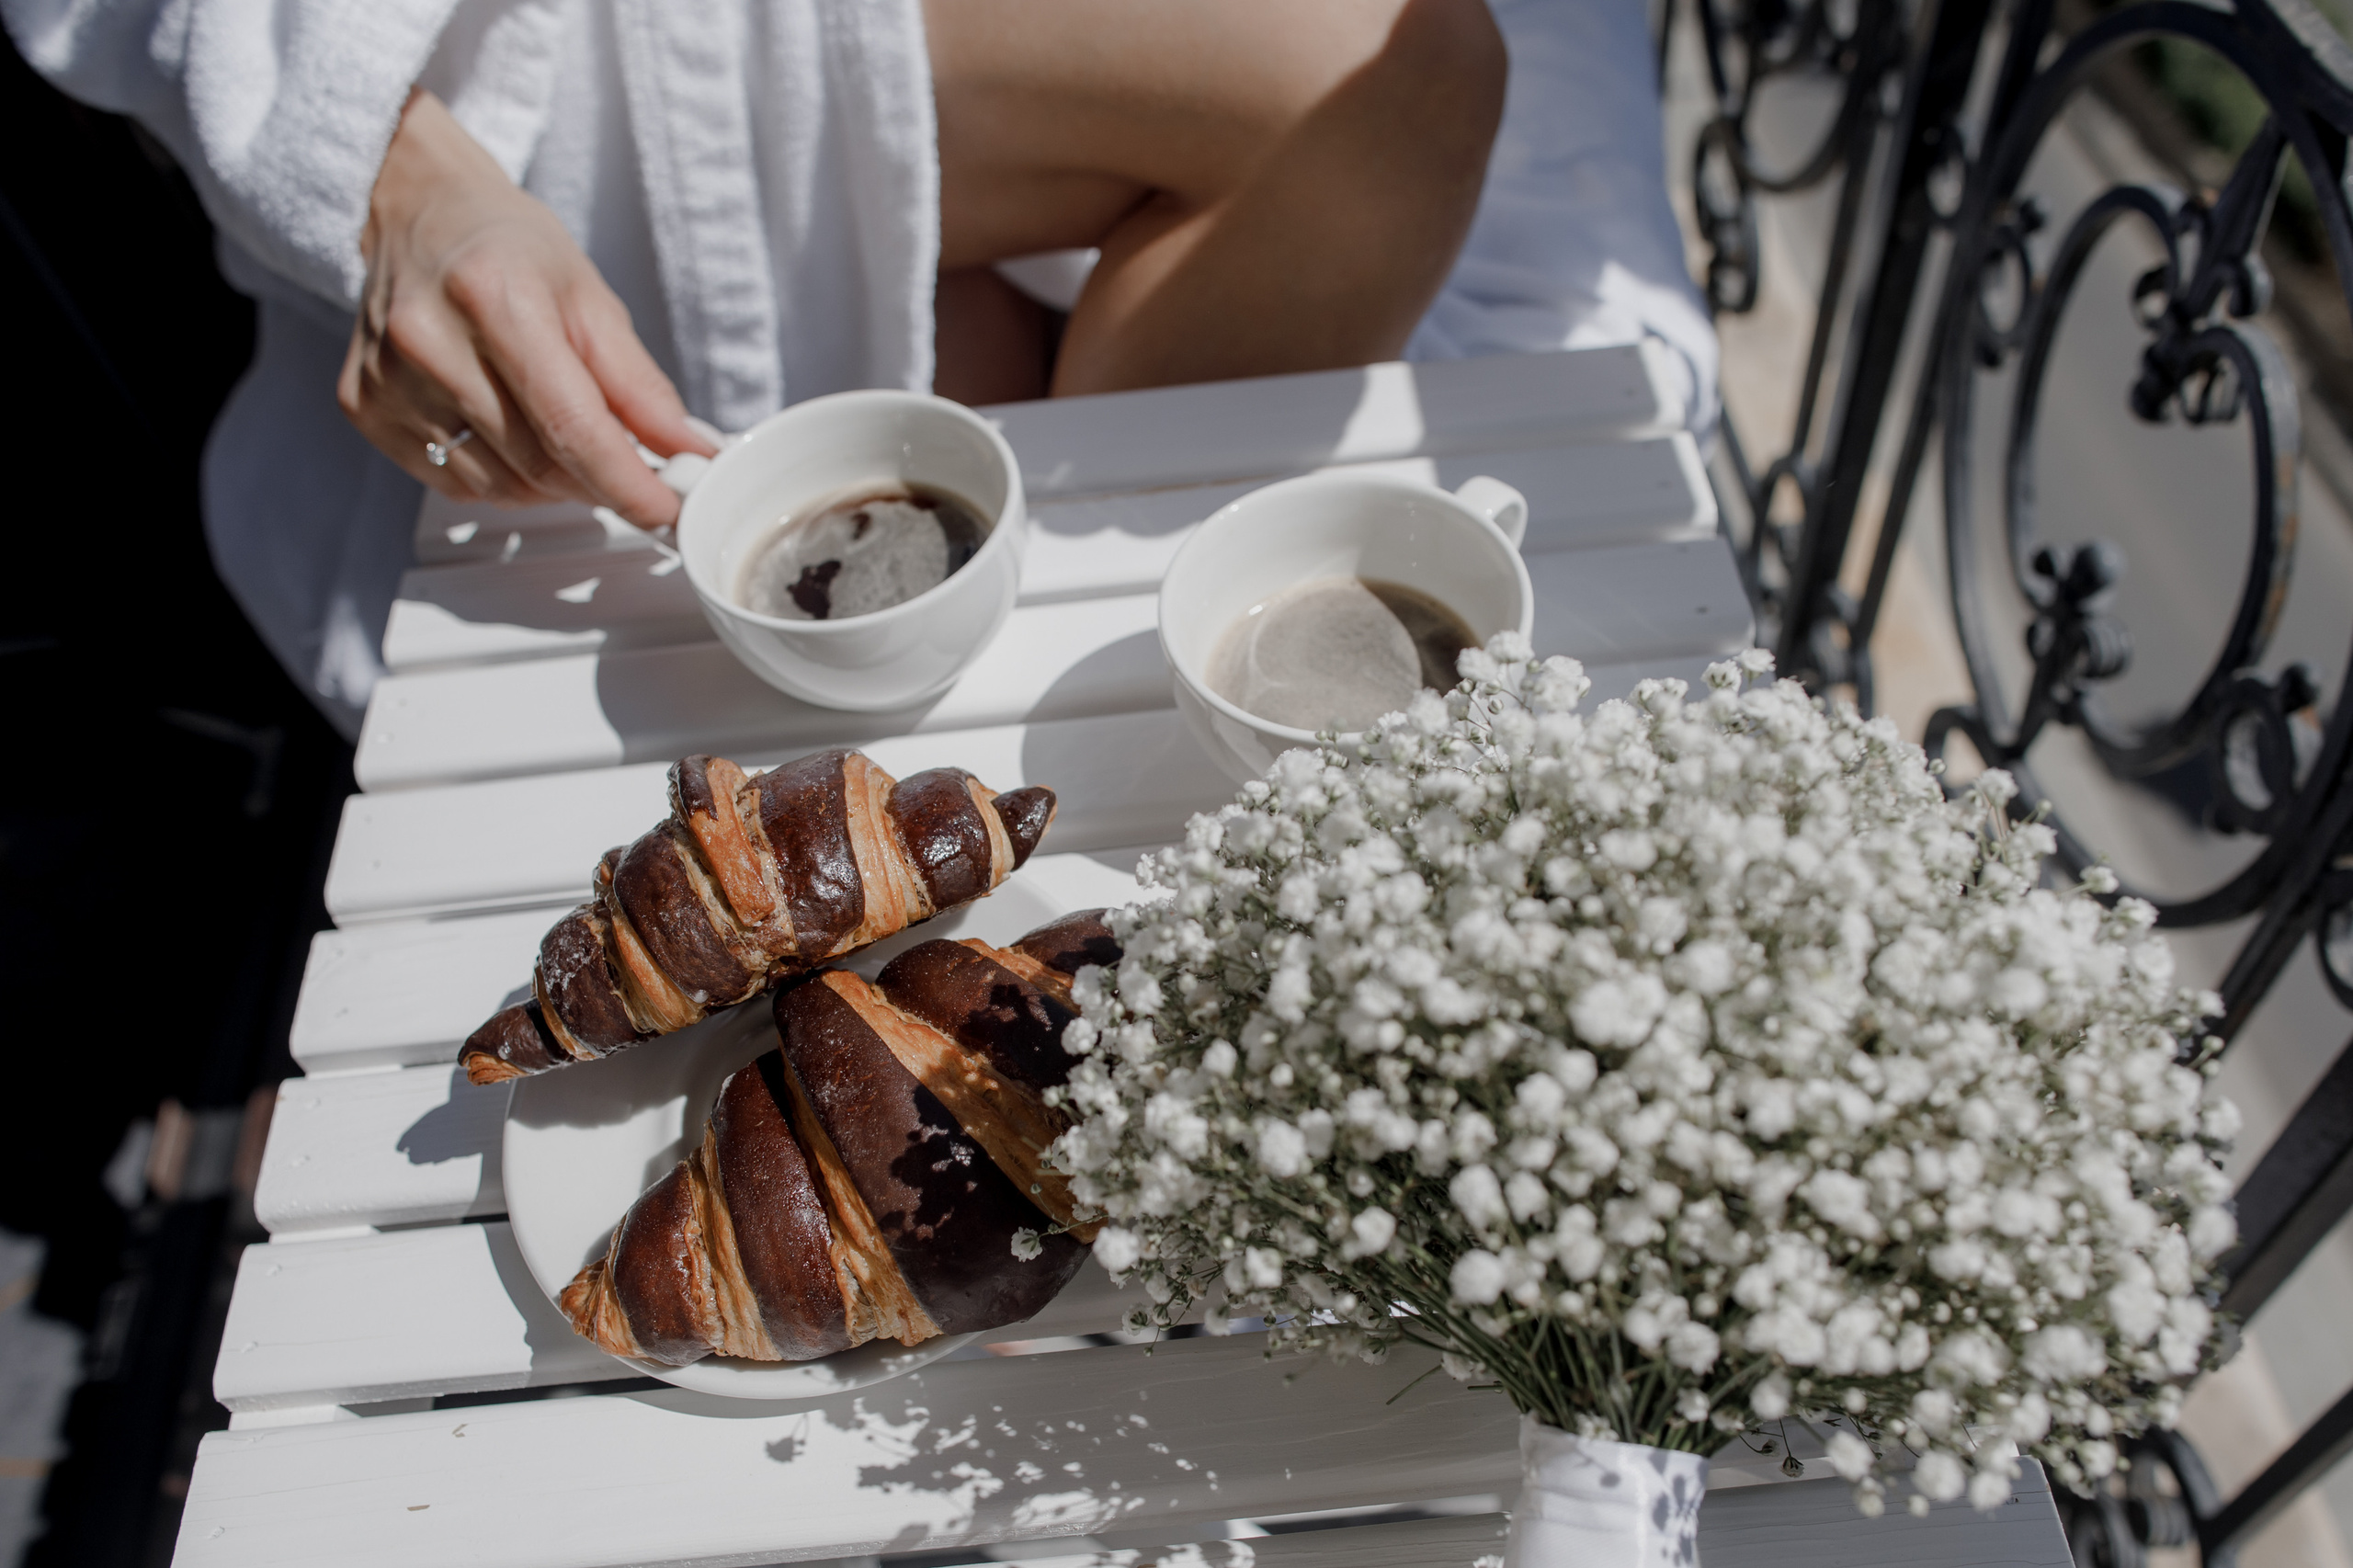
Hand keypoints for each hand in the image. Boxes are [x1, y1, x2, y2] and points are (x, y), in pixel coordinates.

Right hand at [339, 89, 711, 526]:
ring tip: (559, 432)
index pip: (570, 425)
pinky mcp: (365, 407)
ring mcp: (388, 380)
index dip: (627, 482)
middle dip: (598, 480)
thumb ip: (641, 386)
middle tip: (626, 464)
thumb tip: (690, 451)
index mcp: (492, 296)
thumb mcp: (591, 299)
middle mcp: (428, 341)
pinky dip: (501, 476)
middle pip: (539, 463)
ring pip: (500, 486)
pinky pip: (456, 484)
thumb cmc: (507, 247)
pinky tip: (509, 431)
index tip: (665, 508)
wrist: (419, 212)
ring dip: (552, 483)